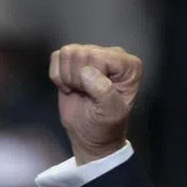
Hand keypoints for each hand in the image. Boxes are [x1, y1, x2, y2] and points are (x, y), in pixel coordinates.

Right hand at [49, 44, 142, 163]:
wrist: (89, 133)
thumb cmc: (105, 125)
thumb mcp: (110, 113)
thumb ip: (104, 92)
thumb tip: (87, 72)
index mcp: (129, 66)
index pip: (100, 57)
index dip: (91, 78)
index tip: (96, 95)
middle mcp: (113, 55)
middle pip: (81, 53)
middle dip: (78, 79)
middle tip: (86, 95)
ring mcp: (93, 54)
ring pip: (68, 53)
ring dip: (67, 78)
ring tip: (79, 90)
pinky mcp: (74, 58)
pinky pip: (56, 56)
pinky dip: (58, 75)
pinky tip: (70, 86)